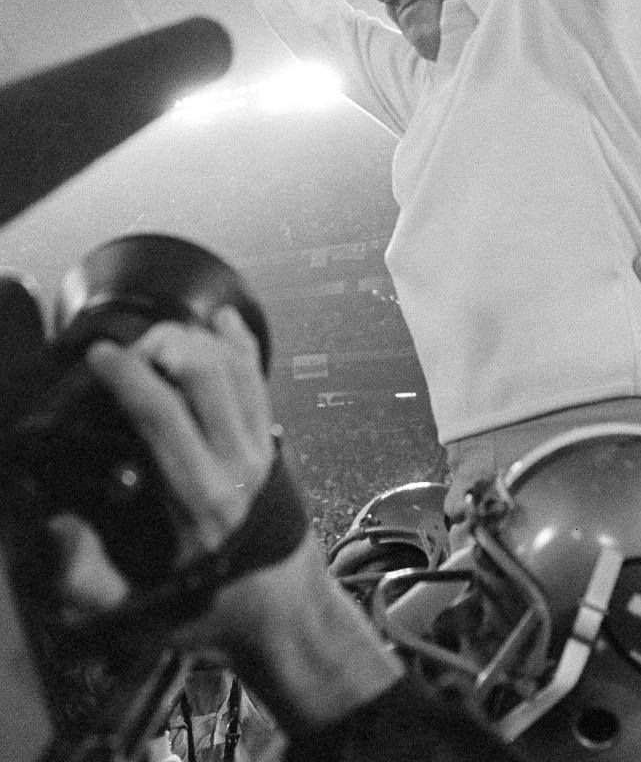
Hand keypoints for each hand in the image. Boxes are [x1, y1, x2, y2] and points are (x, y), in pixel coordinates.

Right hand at [51, 308, 274, 620]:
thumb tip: (57, 525)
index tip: (98, 356)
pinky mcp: (273, 443)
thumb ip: (87, 580)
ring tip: (158, 336)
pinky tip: (221, 320)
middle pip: (206, 373)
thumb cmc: (208, 613)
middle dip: (162, 344)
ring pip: (235, 367)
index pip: (163, 415)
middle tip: (127, 348)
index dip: (128, 375)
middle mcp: (235, 464)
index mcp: (198, 501)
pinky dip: (241, 343)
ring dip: (197, 339)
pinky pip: (260, 379)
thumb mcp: (137, 616)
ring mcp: (261, 448)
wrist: (286, 616)